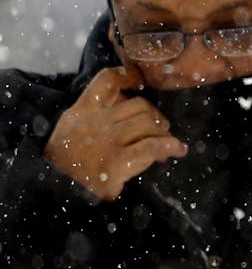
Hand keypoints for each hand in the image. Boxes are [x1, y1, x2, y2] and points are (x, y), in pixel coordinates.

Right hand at [44, 65, 186, 199]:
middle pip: (139, 104)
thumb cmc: (65, 163)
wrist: (55, 193)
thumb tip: (127, 100)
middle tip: (160, 129)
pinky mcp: (117, 162)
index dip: (127, 75)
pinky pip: (151, 147)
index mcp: (81, 111)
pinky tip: (178, 150)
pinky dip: (170, 146)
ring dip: (163, 133)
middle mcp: (95, 121)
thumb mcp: (70, 130)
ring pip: (149, 124)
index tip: (140, 80)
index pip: (106, 81)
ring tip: (167, 145)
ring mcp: (107, 141)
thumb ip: (95, 114)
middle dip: (155, 116)